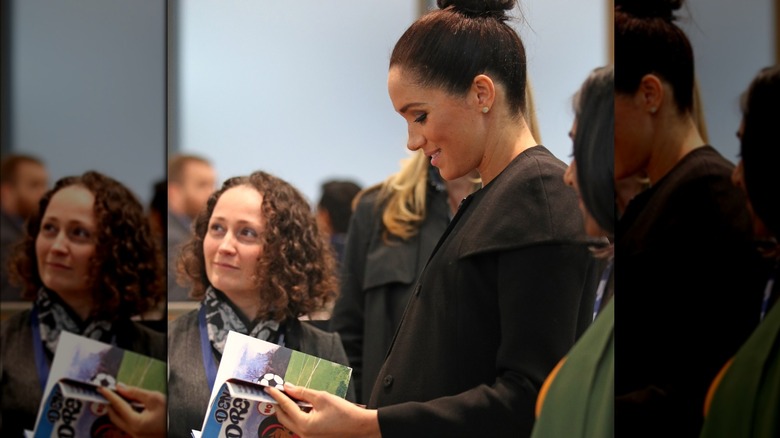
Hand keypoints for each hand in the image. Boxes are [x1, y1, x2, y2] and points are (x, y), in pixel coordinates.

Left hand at [97, 384, 166, 437]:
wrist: (187, 429)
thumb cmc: (172, 414)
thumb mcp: (156, 399)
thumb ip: (136, 393)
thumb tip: (121, 387)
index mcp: (135, 423)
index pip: (118, 406)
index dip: (109, 395)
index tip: (102, 388)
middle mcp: (132, 432)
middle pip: (114, 416)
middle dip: (111, 403)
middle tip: (110, 392)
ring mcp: (136, 435)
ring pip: (120, 421)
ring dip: (118, 409)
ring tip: (122, 396)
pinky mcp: (140, 435)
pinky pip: (128, 424)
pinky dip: (126, 414)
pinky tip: (132, 406)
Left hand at [265, 382, 380, 437]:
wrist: (361, 427)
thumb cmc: (345, 413)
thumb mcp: (322, 398)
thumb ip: (303, 392)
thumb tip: (289, 388)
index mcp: (304, 425)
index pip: (286, 406)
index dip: (277, 395)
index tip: (269, 388)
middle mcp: (303, 434)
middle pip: (284, 417)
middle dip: (279, 403)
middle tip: (276, 391)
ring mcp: (308, 437)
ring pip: (290, 422)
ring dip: (288, 409)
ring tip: (289, 395)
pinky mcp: (313, 436)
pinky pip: (299, 425)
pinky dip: (296, 414)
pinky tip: (300, 404)